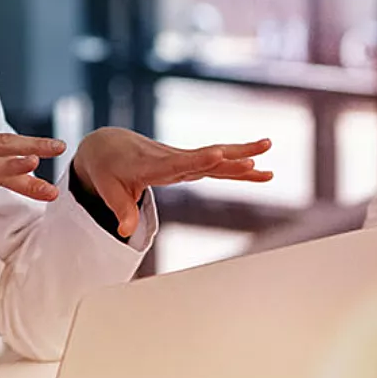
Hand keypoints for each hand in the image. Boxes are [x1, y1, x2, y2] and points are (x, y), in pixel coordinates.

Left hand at [70, 128, 272, 238]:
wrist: (109, 146)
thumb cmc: (108, 170)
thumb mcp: (108, 190)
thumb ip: (121, 210)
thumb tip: (126, 231)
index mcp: (151, 165)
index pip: (177, 164)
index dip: (197, 160)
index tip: (218, 154)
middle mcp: (172, 159)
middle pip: (205, 157)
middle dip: (230, 157)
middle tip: (255, 156)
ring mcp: (183, 159)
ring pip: (217, 157)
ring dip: (243, 154)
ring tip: (268, 148)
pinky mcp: (189, 162)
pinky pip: (217, 164)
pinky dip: (238, 166)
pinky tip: (262, 169)